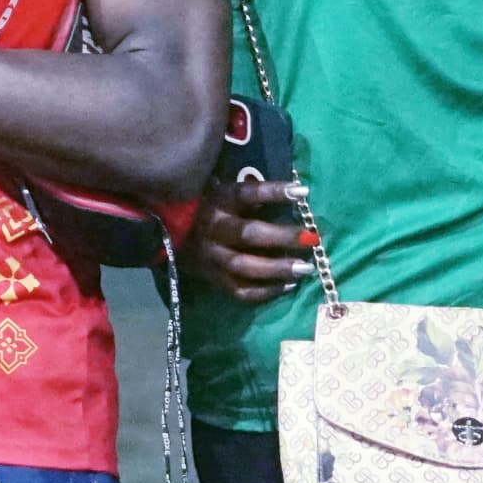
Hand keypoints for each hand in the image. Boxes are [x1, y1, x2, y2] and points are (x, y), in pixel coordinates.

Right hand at [187, 178, 317, 304]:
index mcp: (218, 201)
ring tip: (305, 268)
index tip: (302, 191)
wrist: (171, 233)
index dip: (274, 192)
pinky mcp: (212, 278)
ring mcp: (211, 256)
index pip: (247, 194)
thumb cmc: (211, 206)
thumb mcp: (225, 191)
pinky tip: (288, 286)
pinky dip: (265, 291)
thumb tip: (296, 193)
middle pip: (247, 233)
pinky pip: (240, 289)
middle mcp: (213, 228)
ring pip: (244, 265)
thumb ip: (253, 195)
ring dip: (277, 268)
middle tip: (311, 238)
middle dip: (281, 236)